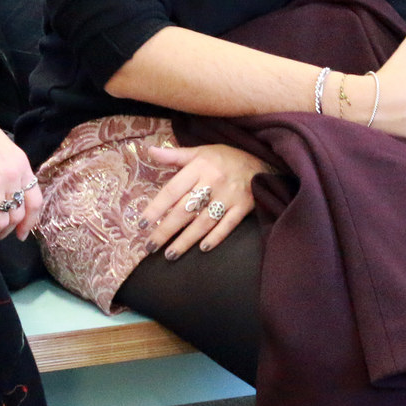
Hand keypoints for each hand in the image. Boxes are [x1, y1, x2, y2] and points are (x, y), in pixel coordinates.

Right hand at [0, 97, 38, 244]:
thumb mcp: (2, 148)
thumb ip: (9, 170)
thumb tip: (7, 197)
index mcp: (21, 164)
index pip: (35, 201)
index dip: (30, 223)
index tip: (21, 234)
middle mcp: (12, 175)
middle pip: (17, 215)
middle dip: (7, 231)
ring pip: (1, 222)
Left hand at [143, 143, 270, 258]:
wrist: (262, 160)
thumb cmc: (225, 157)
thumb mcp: (201, 151)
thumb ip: (175, 155)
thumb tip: (149, 151)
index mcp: (199, 167)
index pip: (172, 191)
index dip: (156, 208)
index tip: (142, 224)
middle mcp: (213, 182)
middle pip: (185, 210)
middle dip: (166, 230)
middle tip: (150, 246)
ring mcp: (229, 196)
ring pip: (203, 222)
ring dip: (186, 240)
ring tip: (170, 254)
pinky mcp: (244, 206)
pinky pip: (227, 225)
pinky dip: (215, 237)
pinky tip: (202, 248)